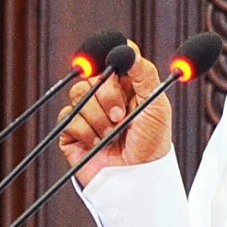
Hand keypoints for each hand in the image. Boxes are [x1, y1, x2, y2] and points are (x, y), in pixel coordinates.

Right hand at [58, 40, 171, 185]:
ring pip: (79, 95)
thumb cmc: (152, 143)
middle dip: (109, 97)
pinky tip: (99, 144)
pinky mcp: (72, 132)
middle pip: (92, 75)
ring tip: (113, 134)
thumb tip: (128, 48)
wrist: (138, 178)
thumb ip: (144, 75)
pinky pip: (69, 118)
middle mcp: (105, 95)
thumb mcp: (157, 105)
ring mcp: (87, 112)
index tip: (111, 65)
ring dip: (99, 118)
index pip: (111, 58)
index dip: (108, 58)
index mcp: (126, 85)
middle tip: (122, 116)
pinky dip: (86, 132)